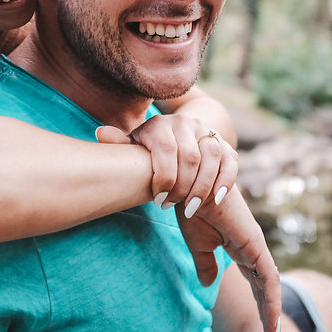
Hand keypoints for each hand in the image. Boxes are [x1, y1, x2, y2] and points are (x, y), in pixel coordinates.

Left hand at [96, 114, 237, 216]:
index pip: (167, 150)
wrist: (178, 140)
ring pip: (212, 157)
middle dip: (182, 186)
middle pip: (191, 156)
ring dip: (202, 187)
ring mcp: (208, 132)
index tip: (157, 200)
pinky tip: (215, 200)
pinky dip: (225, 181)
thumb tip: (100, 132)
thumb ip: (119, 144)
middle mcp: (186, 123)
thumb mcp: (134, 148)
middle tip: (172, 206)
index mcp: (160, 124)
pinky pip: (231, 161)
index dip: (164, 178)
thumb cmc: (149, 152)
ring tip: (190, 208)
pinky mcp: (226, 145)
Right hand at [176, 186, 281, 331]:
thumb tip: (209, 283)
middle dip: (269, 317)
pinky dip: (271, 299)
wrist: (190, 184)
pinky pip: (267, 278)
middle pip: (264, 290)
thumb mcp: (198, 243)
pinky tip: (270, 317)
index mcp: (240, 248)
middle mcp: (251, 248)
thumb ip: (206, 263)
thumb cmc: (191, 207)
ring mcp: (255, 246)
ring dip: (272, 314)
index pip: (255, 284)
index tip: (265, 331)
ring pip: (270, 288)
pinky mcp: (254, 243)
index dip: (260, 307)